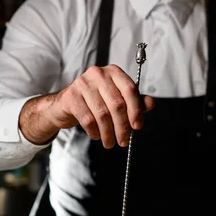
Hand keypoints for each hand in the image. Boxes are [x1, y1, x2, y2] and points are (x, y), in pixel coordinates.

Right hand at [19, 65, 153, 146]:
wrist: (65, 104)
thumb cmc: (94, 101)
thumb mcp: (116, 99)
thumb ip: (134, 101)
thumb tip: (151, 104)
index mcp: (113, 72)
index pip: (130, 89)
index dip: (136, 110)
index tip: (137, 126)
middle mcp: (98, 73)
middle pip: (117, 104)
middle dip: (122, 127)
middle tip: (124, 141)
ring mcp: (83, 83)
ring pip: (102, 113)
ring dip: (108, 133)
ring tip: (110, 143)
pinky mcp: (71, 96)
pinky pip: (87, 119)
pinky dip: (94, 131)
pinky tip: (96, 136)